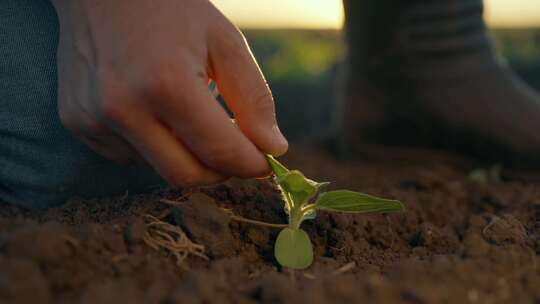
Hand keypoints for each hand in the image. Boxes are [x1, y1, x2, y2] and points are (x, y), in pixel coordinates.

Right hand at [51, 0, 287, 186]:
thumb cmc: (171, 9)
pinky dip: (153, 146)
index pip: (219, 152)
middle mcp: (123, 108)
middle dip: (220, 171)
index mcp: (167, 83)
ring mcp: (94, 118)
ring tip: (188, 115)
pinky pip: (129, 156)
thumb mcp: (224, 42)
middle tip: (235, 151)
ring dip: (185, 155)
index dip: (251, 165)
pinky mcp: (77, 123)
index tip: (265, 164)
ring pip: (158, 169)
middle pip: (186, 176)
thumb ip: (254, 99)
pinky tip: (154, 111)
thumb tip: (273, 149)